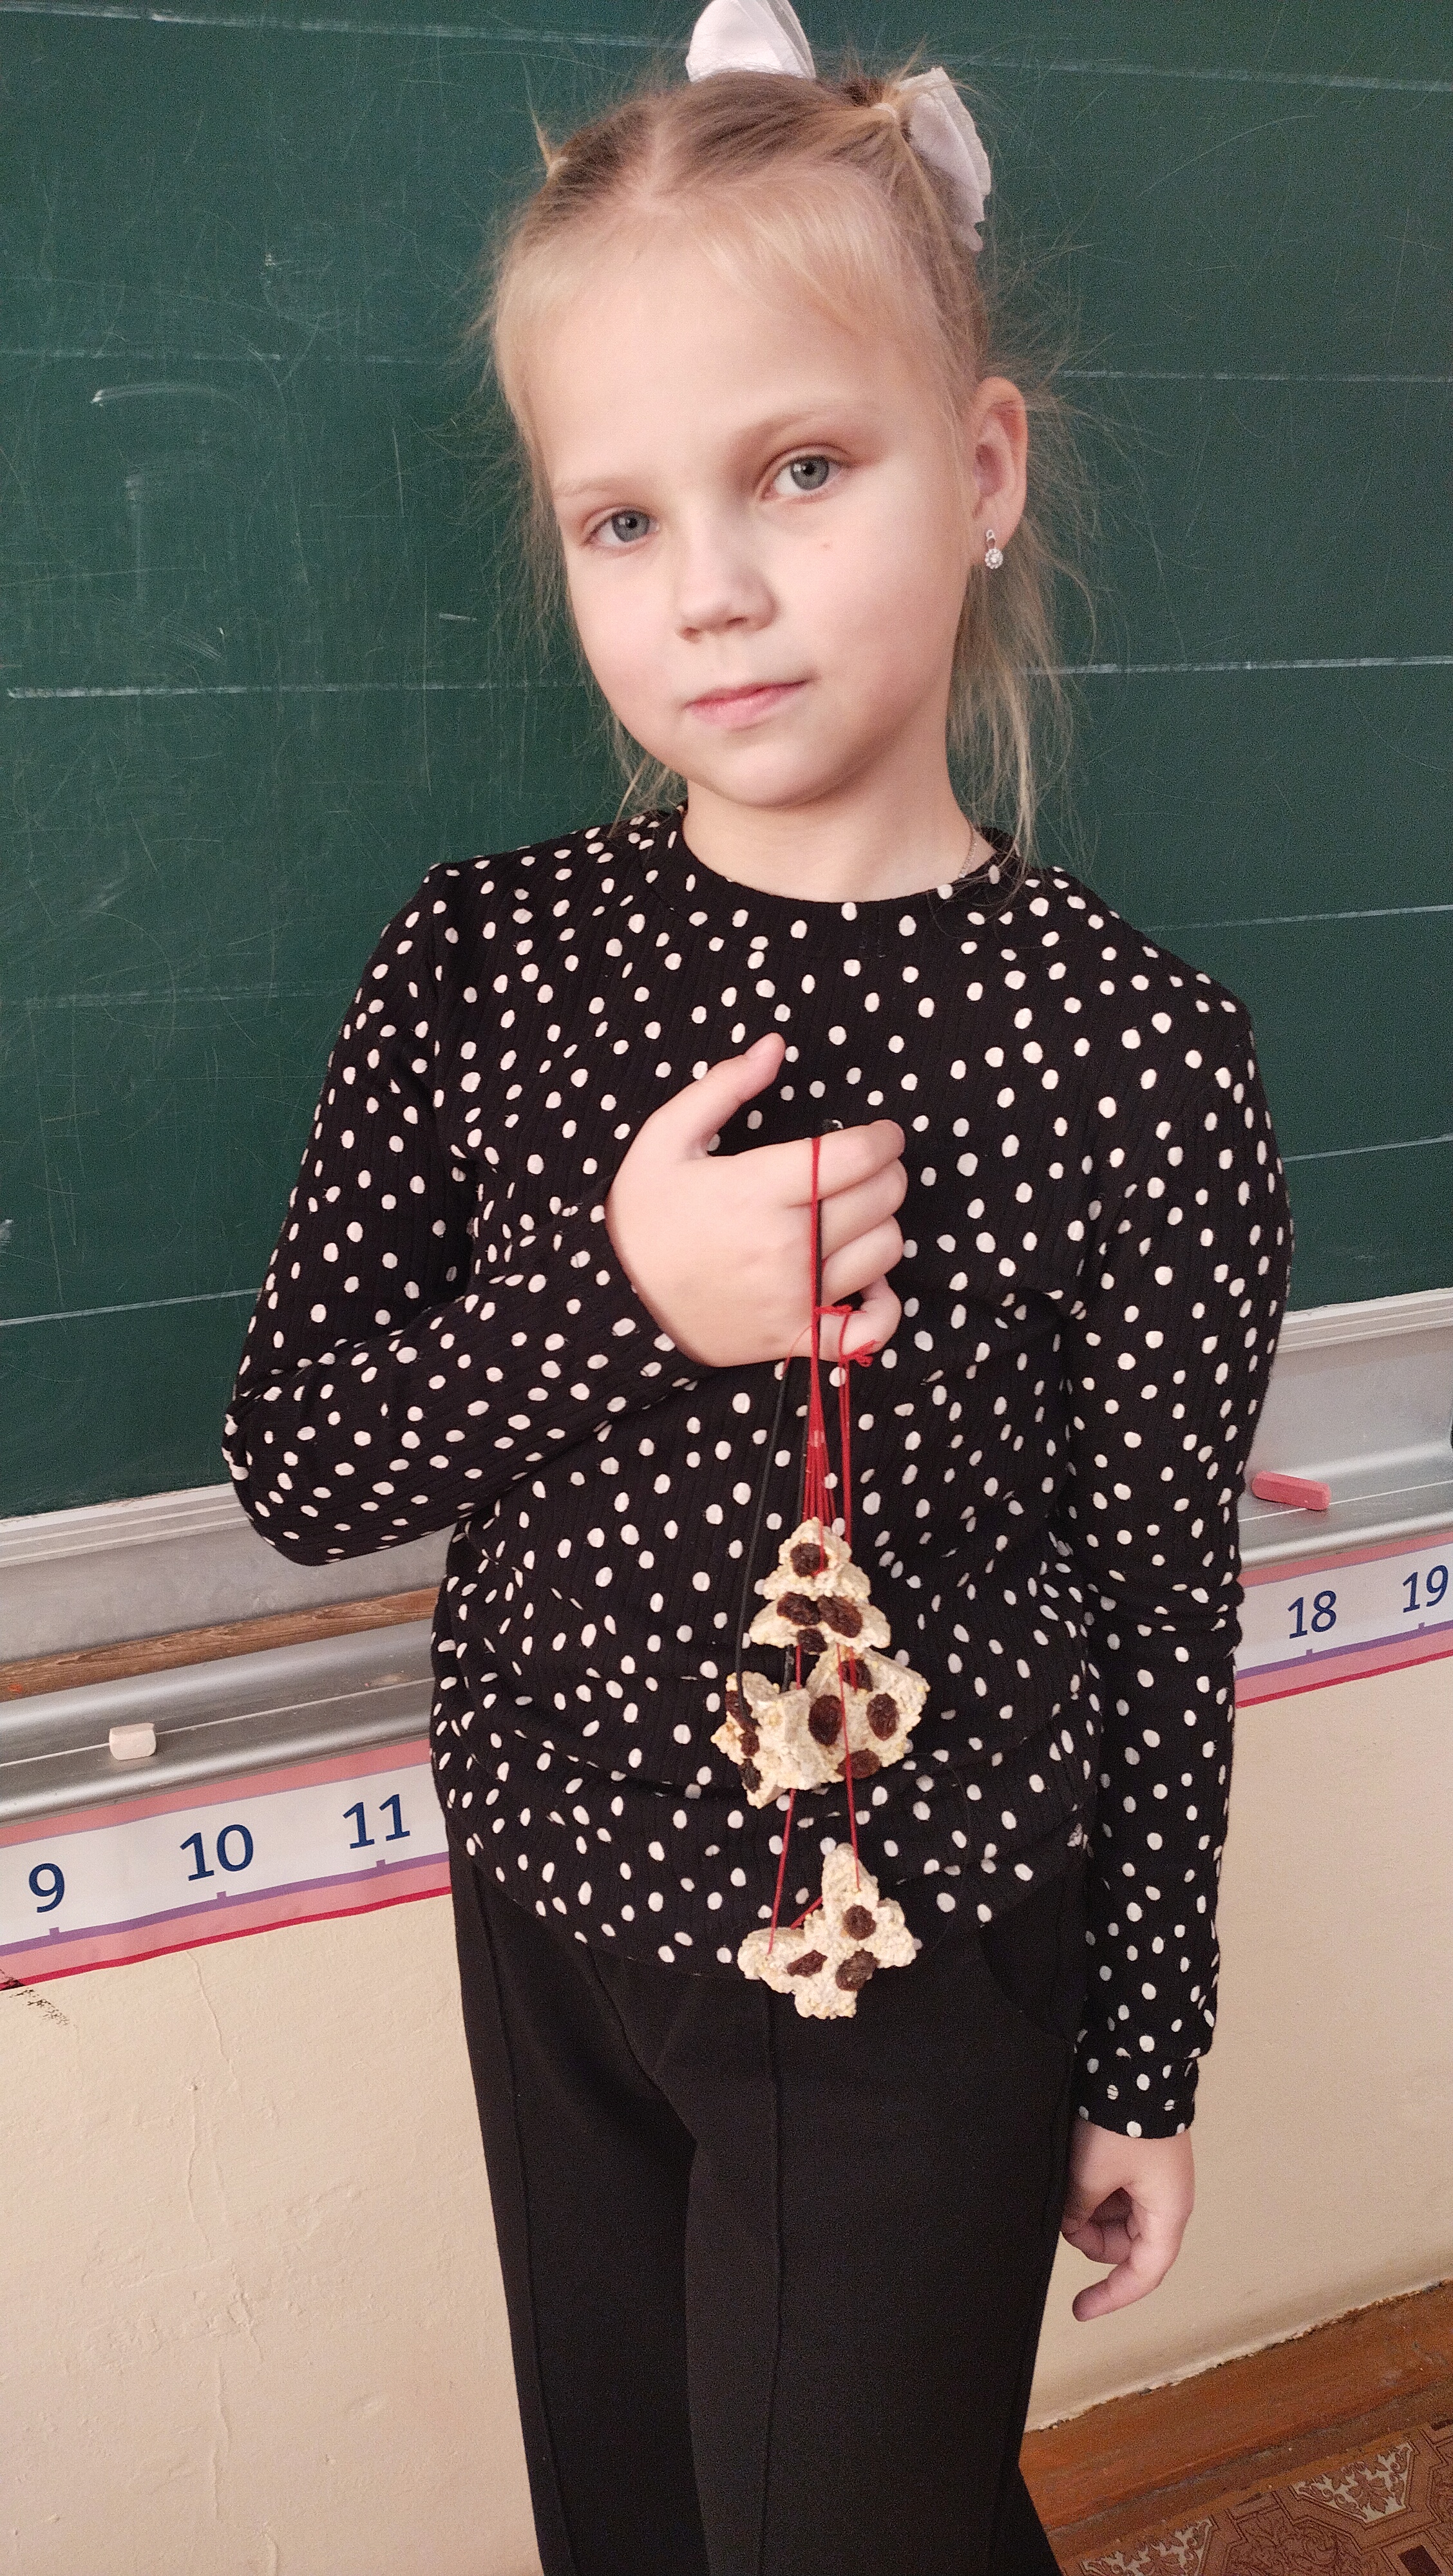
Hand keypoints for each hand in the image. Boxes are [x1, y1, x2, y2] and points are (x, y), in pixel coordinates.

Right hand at [605, 1033, 906, 1367]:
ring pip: (885, 1251)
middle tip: (867, 1171)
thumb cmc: (643, 1216)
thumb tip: (775, 1046)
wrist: (615, 1303)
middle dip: (886, 1174)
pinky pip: (870, 1329)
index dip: (884, 1139)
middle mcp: (785, 1244)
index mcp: (757, 1188)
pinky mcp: (796, 1336)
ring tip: (854, 1219)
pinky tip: (867, 1285)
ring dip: (881, 1227)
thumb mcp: (665, 1139)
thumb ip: (723, 1087)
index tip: (883, 1136)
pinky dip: (884, 1308)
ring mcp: (795, 1295)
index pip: (857, 1155)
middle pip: (881, 1198)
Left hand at [1060, 2120, 1194, 2320]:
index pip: (1143, 2273)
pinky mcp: (1139, 2161)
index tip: (1079, 2309)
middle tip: (1063, 2217)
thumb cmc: (1124, 2121)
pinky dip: (1092, 2192)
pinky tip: (1075, 2174)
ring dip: (1088, 2212)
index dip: (1112, 2296)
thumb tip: (1069, 2225)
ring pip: (1115, 2219)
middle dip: (1090, 2239)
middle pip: (1126, 2245)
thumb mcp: (1092, 2174)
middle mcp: (1165, 2201)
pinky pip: (1113, 2193)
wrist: (1138, 2062)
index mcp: (1168, 2212)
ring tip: (1069, 2185)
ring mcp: (1152, 2180)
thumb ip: (1079, 2211)